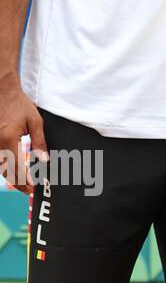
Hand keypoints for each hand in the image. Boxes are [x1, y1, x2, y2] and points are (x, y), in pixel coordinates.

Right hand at [0, 80, 46, 195]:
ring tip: (22, 183)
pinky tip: (12, 169)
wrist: (2, 92)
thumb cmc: (19, 105)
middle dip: (17, 183)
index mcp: (9, 139)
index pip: (17, 167)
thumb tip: (44, 160)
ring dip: (9, 176)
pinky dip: (3, 166)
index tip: (32, 189)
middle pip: (5, 171)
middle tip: (28, 190)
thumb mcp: (35, 121)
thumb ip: (39, 142)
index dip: (24, 181)